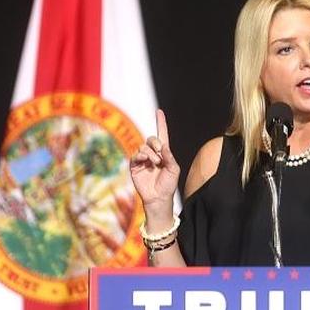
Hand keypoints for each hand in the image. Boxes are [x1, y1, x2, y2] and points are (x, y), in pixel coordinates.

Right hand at [130, 109, 179, 223]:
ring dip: (150, 153)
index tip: (159, 111)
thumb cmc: (168, 185)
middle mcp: (152, 154)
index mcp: (163, 153)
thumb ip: (170, 156)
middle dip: (156, 143)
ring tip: (155, 163)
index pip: (161, 134)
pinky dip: (141, 156)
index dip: (160, 123)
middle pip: (151, 139)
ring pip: (143, 147)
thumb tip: (163, 145)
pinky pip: (135, 155)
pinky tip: (146, 161)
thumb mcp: (174, 169)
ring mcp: (143, 160)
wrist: (159, 198)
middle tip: (161, 153)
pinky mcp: (134, 166)